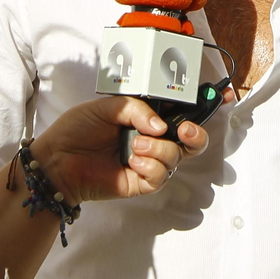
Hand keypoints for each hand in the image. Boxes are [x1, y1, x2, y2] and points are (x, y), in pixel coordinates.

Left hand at [30, 96, 208, 206]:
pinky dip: (151, 166)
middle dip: (196, 135)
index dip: (203, 105)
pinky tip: (133, 162)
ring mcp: (148, 162)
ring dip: (159, 150)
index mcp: (146, 118)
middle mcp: (152, 140)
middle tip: (183, 130)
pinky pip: (161, 176)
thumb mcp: (106, 107)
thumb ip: (137, 109)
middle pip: (192, 141)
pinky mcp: (141, 182)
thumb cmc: (77, 129)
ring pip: (176, 157)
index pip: (181, 111)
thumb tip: (162, 125)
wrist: (57, 160)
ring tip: (134, 146)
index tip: (223, 96)